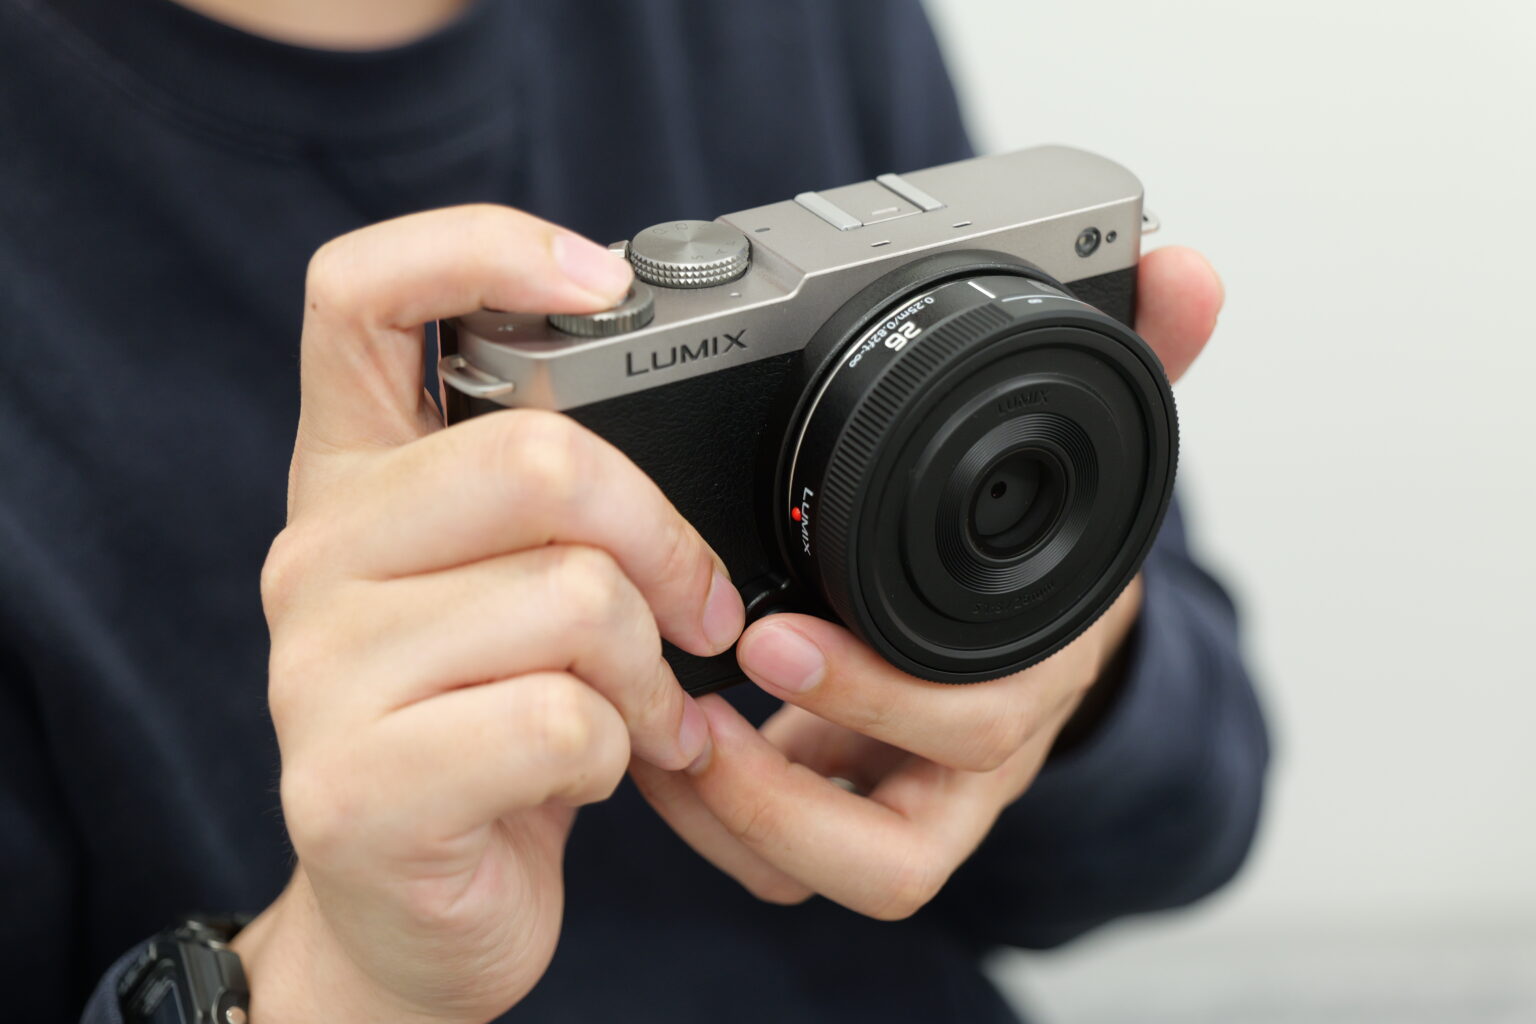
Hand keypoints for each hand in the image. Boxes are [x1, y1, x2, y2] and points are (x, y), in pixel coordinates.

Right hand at [232, 206, 743, 1022]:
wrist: (420, 910)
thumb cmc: (488, 734)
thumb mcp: (511, 591)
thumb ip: (548, 505)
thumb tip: (662, 441)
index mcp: (352, 480)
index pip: (358, 295)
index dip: (478, 249)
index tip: (598, 282)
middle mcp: (315, 555)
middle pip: (537, 461)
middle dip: (664, 543)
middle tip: (699, 613)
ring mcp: (318, 674)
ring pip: (572, 600)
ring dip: (651, 675)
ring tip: (640, 716)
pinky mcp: (355, 785)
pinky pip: (559, 719)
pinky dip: (617, 752)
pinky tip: (592, 772)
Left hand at [630, 247, 1222, 917]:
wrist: (1060, 631)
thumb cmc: (1060, 554)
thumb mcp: (1101, 454)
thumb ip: (1142, 359)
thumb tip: (1187, 269)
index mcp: (1033, 673)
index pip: (977, 727)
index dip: (878, 702)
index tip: (774, 641)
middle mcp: (978, 757)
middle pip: (900, 849)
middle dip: (784, 796)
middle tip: (691, 719)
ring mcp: (917, 792)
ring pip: (837, 873)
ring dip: (740, 825)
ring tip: (660, 745)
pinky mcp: (858, 797)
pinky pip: (793, 850)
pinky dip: (726, 814)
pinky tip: (666, 744)